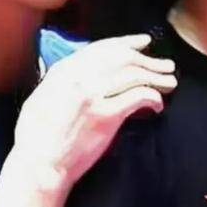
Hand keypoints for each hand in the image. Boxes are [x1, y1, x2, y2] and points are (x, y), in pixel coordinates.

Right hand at [9, 34, 176, 193]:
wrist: (40, 164)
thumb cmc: (36, 134)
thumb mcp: (43, 95)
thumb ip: (62, 79)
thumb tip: (79, 70)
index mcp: (64, 69)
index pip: (103, 47)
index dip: (128, 43)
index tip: (144, 42)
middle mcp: (80, 77)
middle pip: (123, 58)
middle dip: (148, 59)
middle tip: (165, 64)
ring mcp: (94, 95)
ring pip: (134, 75)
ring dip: (156, 76)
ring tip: (170, 81)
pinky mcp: (106, 116)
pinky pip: (137, 97)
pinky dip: (152, 97)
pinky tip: (158, 104)